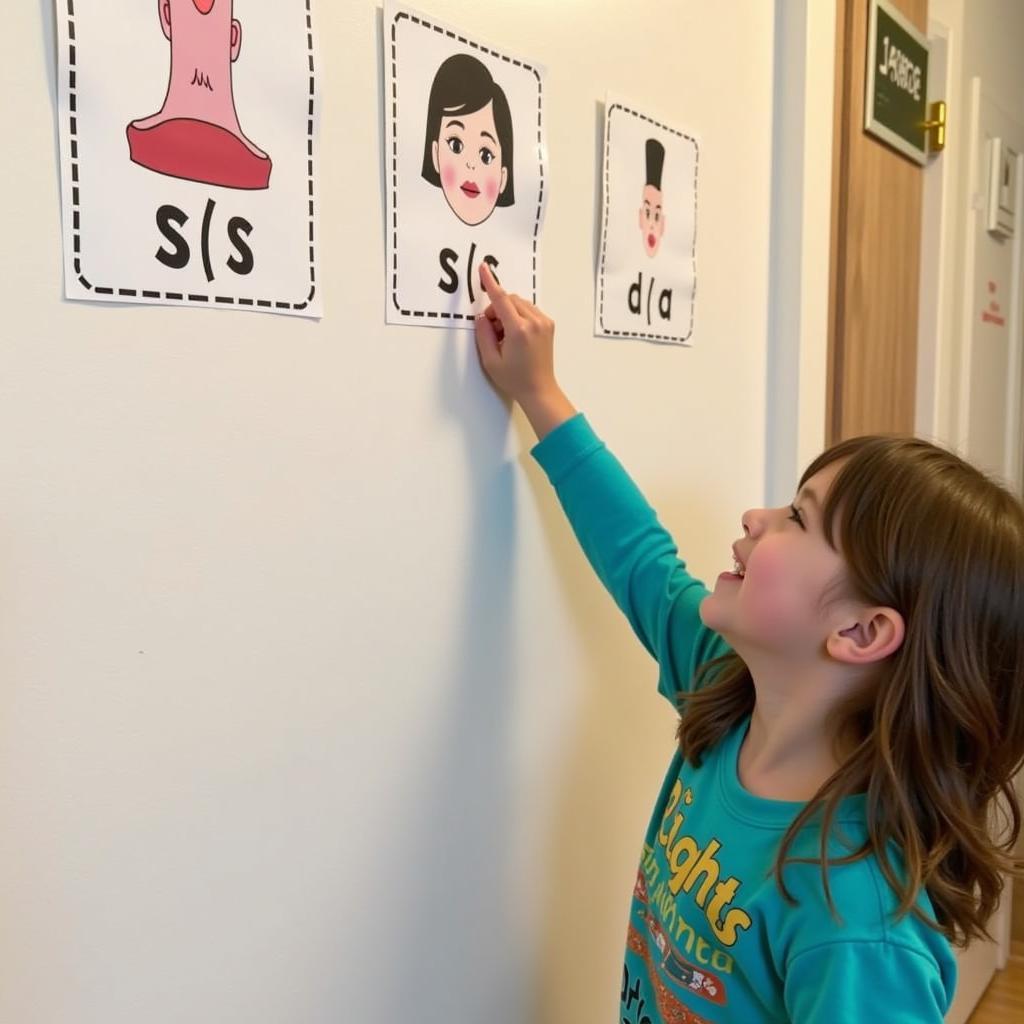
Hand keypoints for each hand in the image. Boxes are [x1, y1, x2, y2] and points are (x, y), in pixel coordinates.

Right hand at [474, 263, 575, 439]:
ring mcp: (544, 322)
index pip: (501, 299)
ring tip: (505, 336)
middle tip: (493, 331)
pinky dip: (518, 315)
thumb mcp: (490, 360)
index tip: (484, 268)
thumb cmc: (514, 379)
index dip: (491, 283)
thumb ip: (483, 334)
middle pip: (510, 299)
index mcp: (519, 330)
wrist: (539, 390)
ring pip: (520, 303)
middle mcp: (534, 322)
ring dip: (508, 312)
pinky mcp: (548, 324)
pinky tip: (516, 334)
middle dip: (497, 309)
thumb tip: (482, 316)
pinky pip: (529, 309)